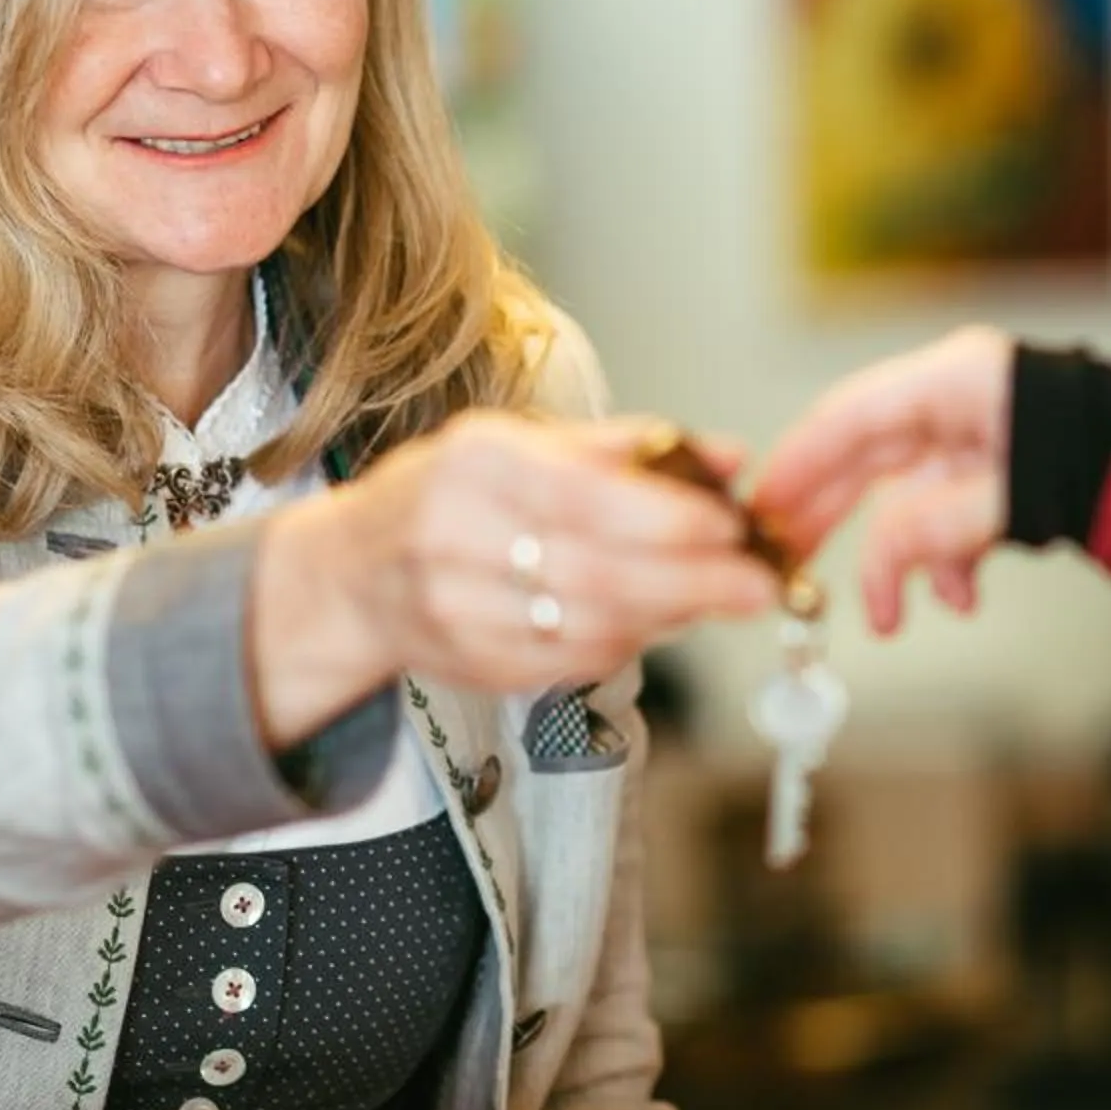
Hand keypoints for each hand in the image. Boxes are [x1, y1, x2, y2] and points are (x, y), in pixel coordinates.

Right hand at [251, 413, 779, 741]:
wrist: (352, 574)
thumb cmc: (450, 494)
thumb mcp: (520, 443)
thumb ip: (625, 449)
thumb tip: (727, 455)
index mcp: (477, 465)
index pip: (592, 499)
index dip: (673, 520)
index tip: (734, 526)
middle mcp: (459, 538)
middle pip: (600, 574)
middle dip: (694, 582)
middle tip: (758, 584)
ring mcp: (461, 612)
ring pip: (592, 626)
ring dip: (669, 616)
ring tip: (715, 597)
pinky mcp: (475, 666)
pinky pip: (572, 662)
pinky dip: (627, 643)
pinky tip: (652, 620)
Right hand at [751, 326, 1013, 634]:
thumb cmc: (1103, 457)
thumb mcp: (1011, 499)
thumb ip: (935, 529)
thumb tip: (881, 562)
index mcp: (952, 380)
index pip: (847, 417)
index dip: (797, 463)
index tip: (761, 507)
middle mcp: (952, 399)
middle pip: (862, 456)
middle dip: (829, 518)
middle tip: (787, 563)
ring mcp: (971, 434)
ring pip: (903, 497)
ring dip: (899, 560)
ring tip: (891, 616)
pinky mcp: (991, 468)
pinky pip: (944, 514)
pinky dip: (944, 560)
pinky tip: (958, 598)